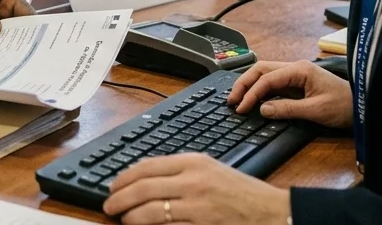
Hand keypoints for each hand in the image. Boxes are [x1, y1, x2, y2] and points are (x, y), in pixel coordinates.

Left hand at [105, 153, 290, 223]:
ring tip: (124, 219)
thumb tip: (143, 176)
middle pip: (143, 189)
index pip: (146, 167)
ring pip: (150, 212)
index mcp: (194, 163)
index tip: (113, 186)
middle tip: (109, 205)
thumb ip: (178, 170)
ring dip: (131, 217)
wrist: (272, 212)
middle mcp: (193, 182)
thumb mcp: (210, 169)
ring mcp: (197, 208)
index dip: (123, 178)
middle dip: (119, 199)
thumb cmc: (241, 192)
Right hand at [228, 60, 352, 128]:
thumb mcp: (316, 110)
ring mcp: (296, 75)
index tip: (241, 108)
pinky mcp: (297, 84)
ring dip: (250, 86)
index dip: (251, 93)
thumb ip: (287, 109)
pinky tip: (253, 100)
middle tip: (232, 101)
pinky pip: (273, 84)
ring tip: (238, 100)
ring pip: (265, 75)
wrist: (365, 107)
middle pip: (261, 70)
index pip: (267, 78)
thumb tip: (262, 109)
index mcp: (299, 70)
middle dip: (244, 84)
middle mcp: (295, 68)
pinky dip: (260, 90)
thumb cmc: (345, 107)